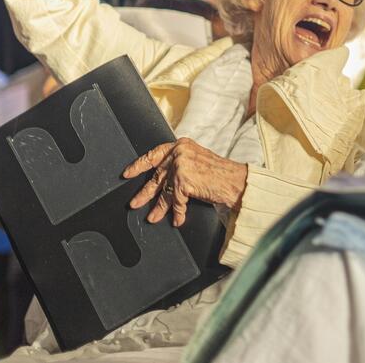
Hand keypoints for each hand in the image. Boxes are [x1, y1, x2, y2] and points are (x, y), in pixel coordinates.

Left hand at [124, 138, 247, 226]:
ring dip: (158, 207)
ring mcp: (181, 166)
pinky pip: (176, 201)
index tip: (127, 173)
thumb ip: (179, 165)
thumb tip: (160, 182)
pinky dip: (177, 212)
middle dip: (145, 193)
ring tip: (152, 217)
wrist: (236, 181)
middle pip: (157, 176)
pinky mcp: (184, 180)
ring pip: (164, 191)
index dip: (139, 164)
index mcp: (182, 145)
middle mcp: (180, 152)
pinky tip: (177, 220)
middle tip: (134, 203)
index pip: (154, 154)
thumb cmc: (221, 174)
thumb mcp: (197, 162)